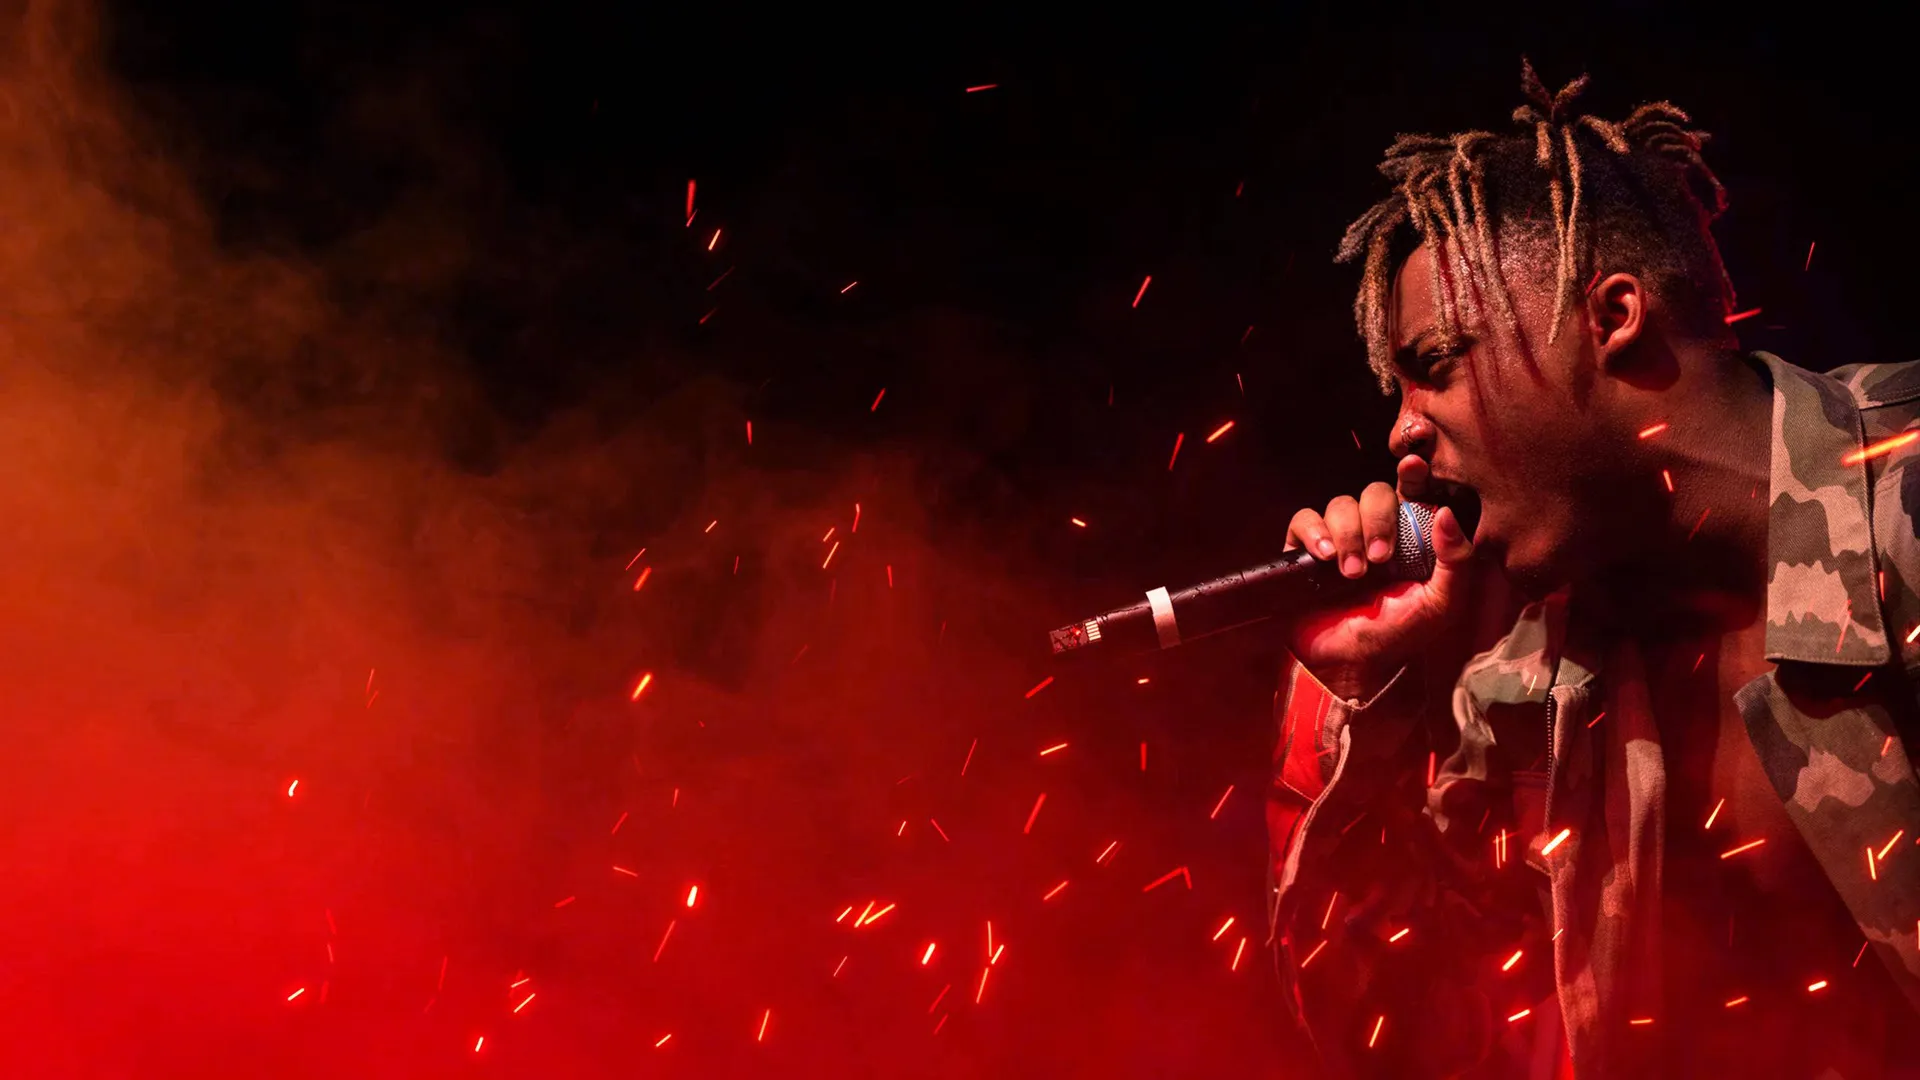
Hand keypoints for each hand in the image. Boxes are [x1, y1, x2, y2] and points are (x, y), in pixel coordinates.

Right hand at [1279, 454, 1476, 699]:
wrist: (1349, 662)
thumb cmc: (1400, 634)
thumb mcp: (1441, 605)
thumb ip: (1455, 562)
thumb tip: (1446, 513)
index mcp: (1411, 535)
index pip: (1413, 490)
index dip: (1413, 473)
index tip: (1413, 466)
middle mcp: (1375, 529)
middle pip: (1374, 492)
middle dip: (1376, 520)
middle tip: (1380, 559)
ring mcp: (1339, 537)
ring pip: (1340, 504)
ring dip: (1347, 535)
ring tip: (1352, 574)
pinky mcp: (1305, 549)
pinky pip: (1305, 519)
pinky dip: (1314, 533)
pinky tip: (1323, 558)